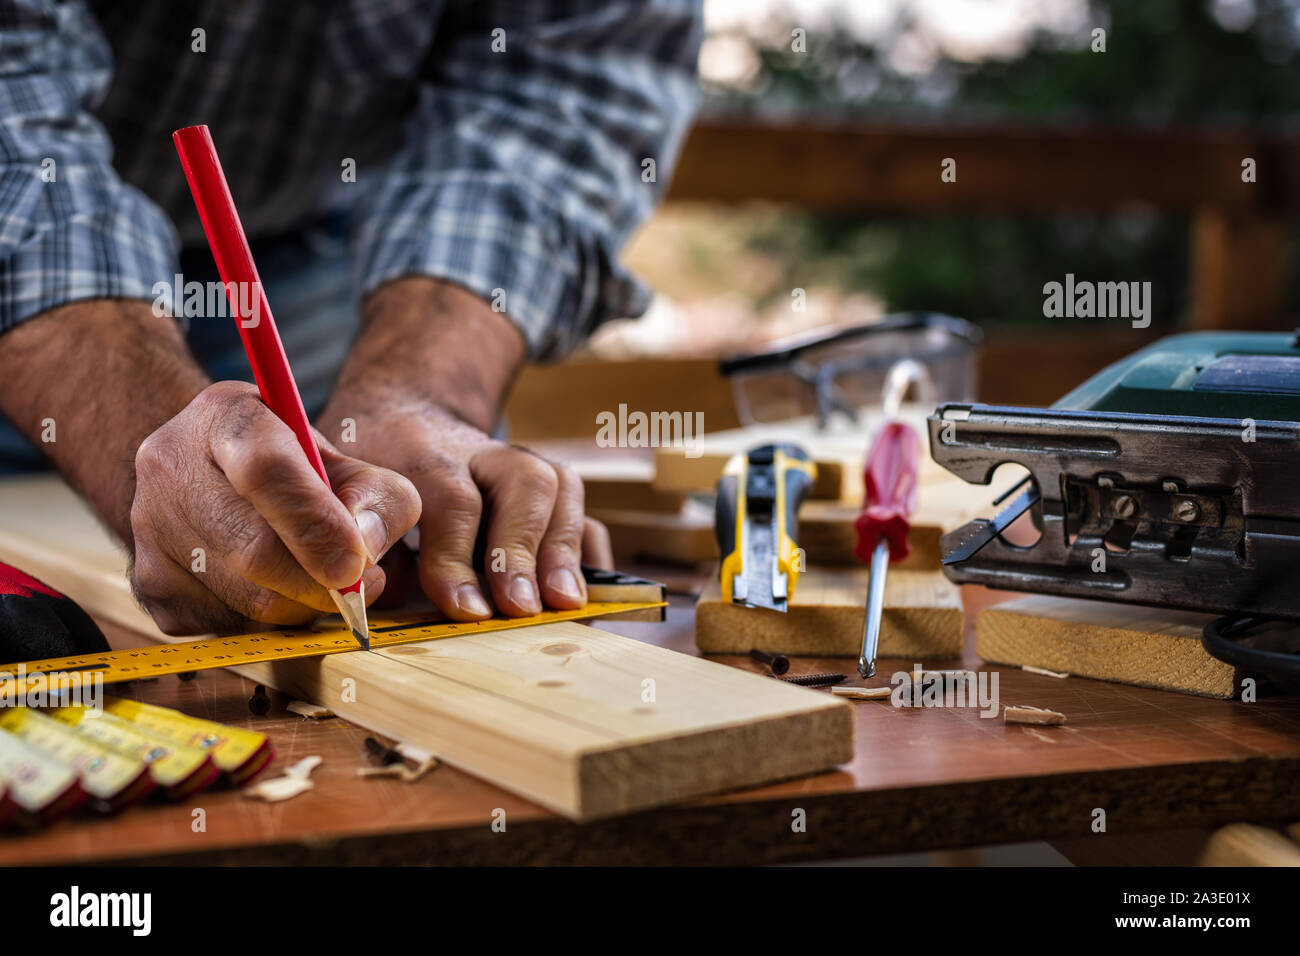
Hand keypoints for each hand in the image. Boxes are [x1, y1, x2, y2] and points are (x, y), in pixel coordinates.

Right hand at [130, 381, 421, 634]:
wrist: (209, 474)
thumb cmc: (295, 469)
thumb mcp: (347, 461)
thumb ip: (377, 498)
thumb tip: (362, 555)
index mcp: (226, 417)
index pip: (266, 470)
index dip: (316, 524)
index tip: (356, 564)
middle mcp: (170, 468)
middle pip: (253, 550)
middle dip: (319, 582)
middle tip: (356, 583)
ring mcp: (149, 529)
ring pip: (244, 601)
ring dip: (300, 605)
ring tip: (316, 577)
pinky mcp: (149, 584)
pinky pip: (226, 627)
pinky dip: (267, 622)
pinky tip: (275, 587)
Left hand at [321, 401, 611, 619]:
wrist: (402, 418)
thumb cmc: (364, 467)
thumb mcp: (338, 484)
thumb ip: (356, 533)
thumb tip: (369, 593)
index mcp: (422, 448)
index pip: (449, 495)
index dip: (456, 553)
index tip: (460, 607)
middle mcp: (481, 452)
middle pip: (523, 483)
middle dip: (521, 550)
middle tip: (518, 608)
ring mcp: (521, 467)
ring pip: (559, 489)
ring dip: (563, 549)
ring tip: (562, 604)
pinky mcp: (549, 493)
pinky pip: (584, 515)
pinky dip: (589, 555)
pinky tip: (586, 599)